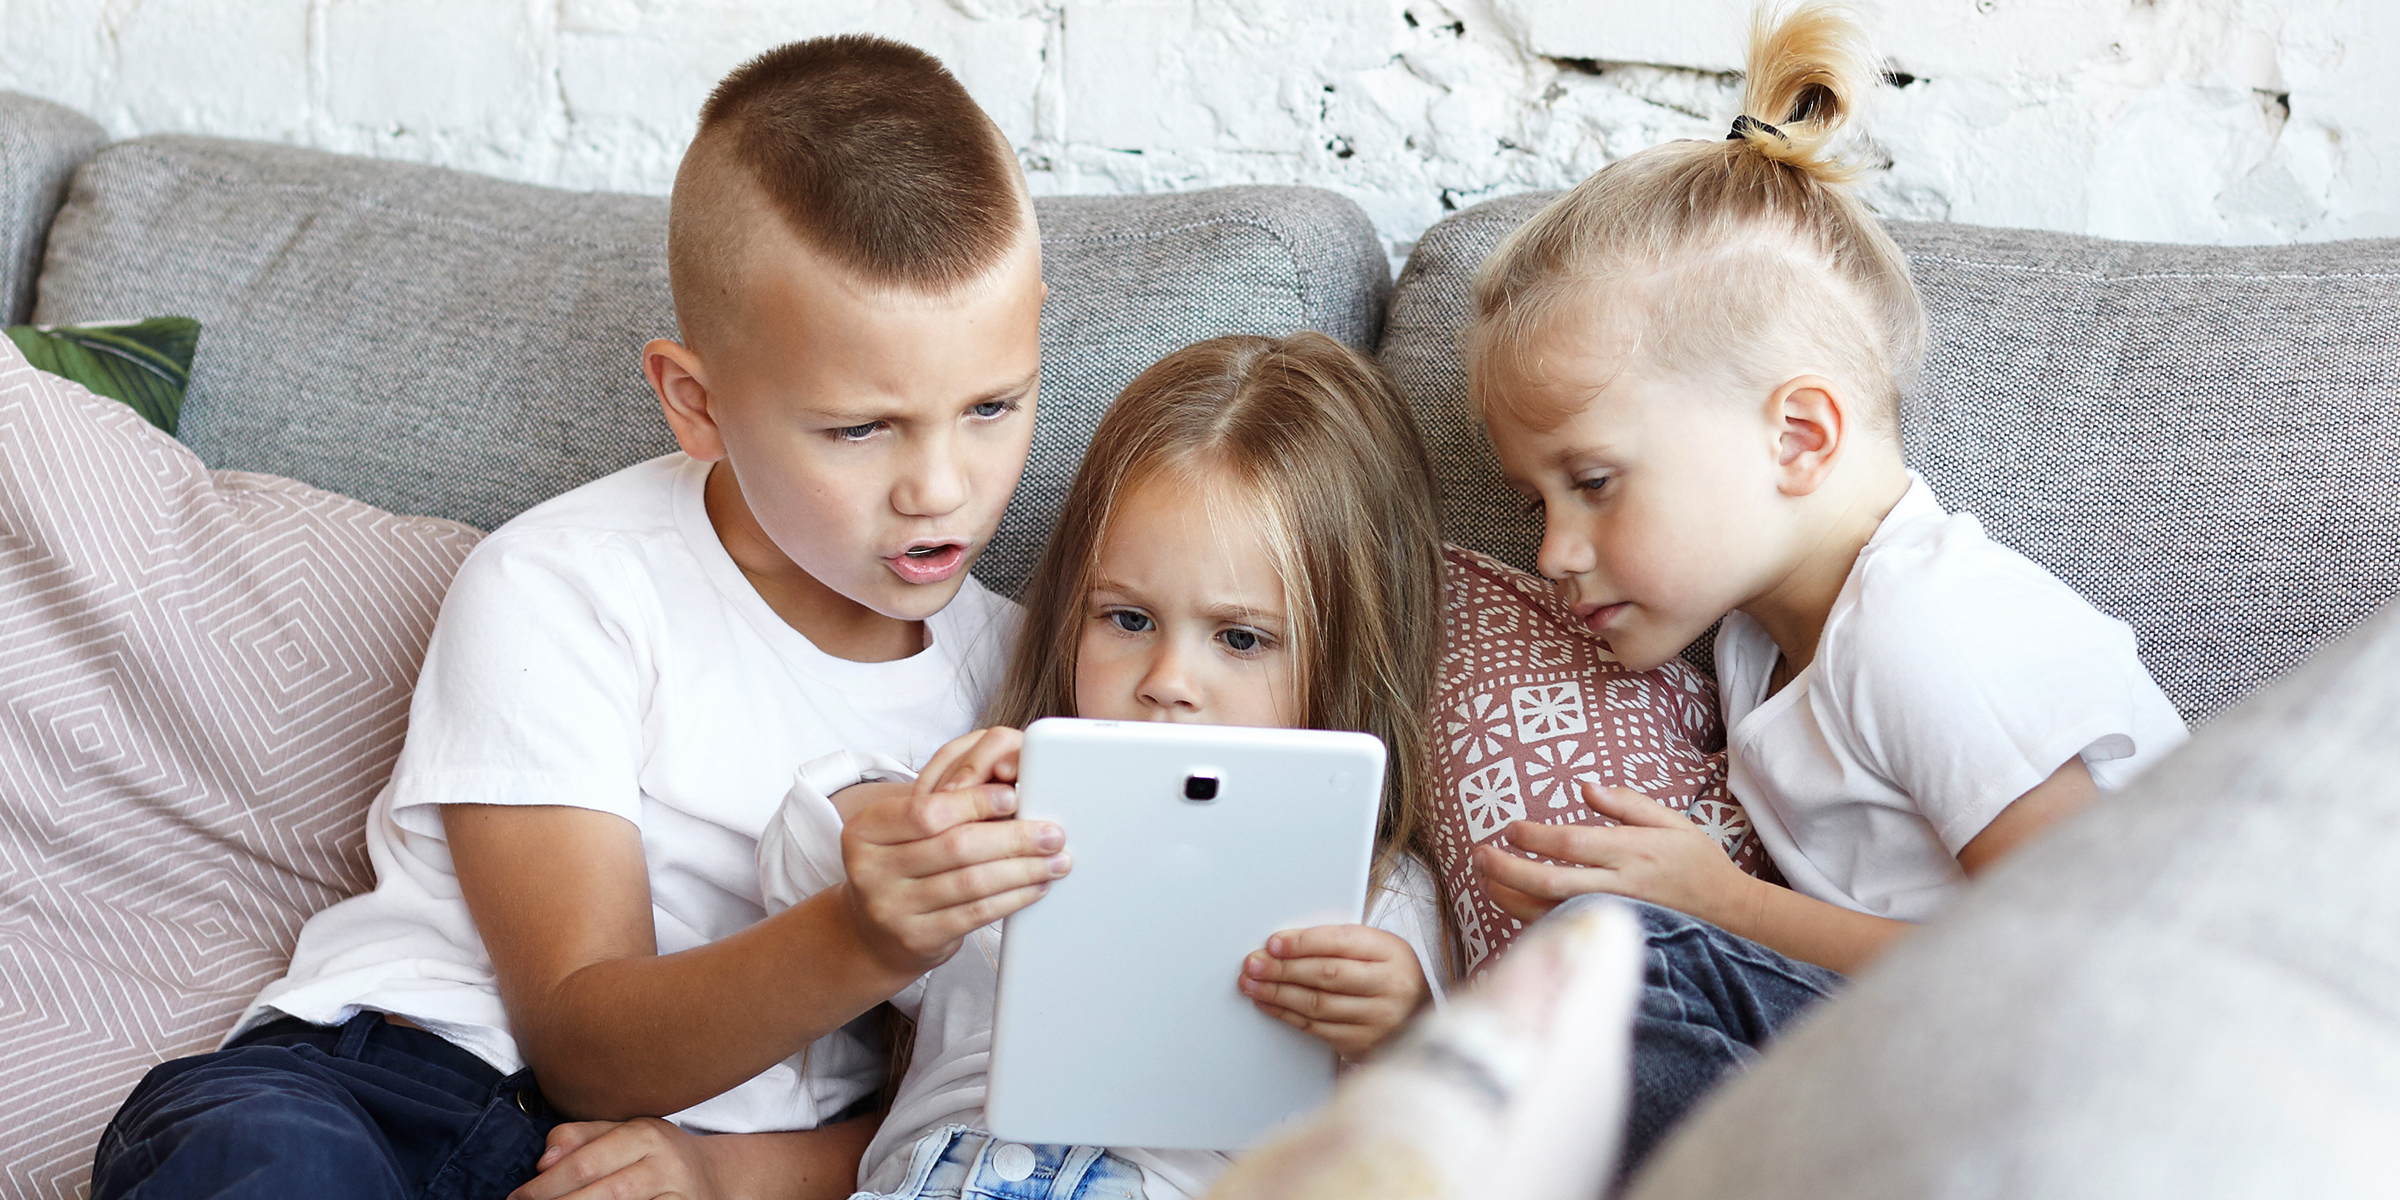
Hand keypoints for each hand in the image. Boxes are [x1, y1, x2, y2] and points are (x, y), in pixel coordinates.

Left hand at [509, 1119, 723, 1199]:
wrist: (714, 1178)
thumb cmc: (658, 1156)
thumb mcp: (626, 1133)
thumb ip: (583, 1136)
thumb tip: (544, 1158)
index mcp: (644, 1133)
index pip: (585, 1160)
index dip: (546, 1183)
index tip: (518, 1196)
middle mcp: (663, 1161)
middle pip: (599, 1189)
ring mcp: (675, 1193)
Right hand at [839, 734, 1067, 977]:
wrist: (872, 934)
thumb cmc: (899, 867)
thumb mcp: (901, 832)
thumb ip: (941, 807)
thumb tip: (1011, 788)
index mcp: (865, 831)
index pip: (927, 811)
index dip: (975, 802)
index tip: (1014, 796)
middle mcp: (871, 870)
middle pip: (956, 847)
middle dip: (1014, 838)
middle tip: (1052, 833)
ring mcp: (892, 909)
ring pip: (972, 882)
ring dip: (1023, 870)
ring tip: (1055, 861)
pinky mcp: (917, 939)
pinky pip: (976, 914)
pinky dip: (1012, 898)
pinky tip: (1035, 886)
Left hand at [1240, 924, 1429, 1059]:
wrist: (1417, 1020)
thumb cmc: (1389, 978)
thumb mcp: (1377, 950)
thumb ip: (1339, 943)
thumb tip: (1284, 944)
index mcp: (1393, 953)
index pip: (1341, 942)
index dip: (1303, 943)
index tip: (1273, 943)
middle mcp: (1390, 987)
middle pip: (1326, 974)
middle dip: (1282, 968)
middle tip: (1253, 964)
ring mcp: (1378, 1019)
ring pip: (1317, 1004)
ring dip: (1278, 994)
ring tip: (1253, 984)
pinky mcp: (1362, 1044)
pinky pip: (1316, 1028)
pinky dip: (1287, 1015)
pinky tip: (1269, 1004)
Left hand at [1475, 781, 1754, 926]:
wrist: (1732, 916)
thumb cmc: (1699, 864)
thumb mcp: (1673, 822)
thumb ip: (1628, 804)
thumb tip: (1586, 788)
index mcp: (1632, 851)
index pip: (1571, 844)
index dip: (1534, 837)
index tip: (1509, 829)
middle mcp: (1619, 886)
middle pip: (1550, 881)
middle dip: (1508, 869)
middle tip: (1479, 856)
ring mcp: (1614, 915)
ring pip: (1551, 911)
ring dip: (1511, 897)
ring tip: (1485, 880)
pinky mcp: (1613, 936)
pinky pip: (1565, 930)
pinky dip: (1533, 919)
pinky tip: (1513, 904)